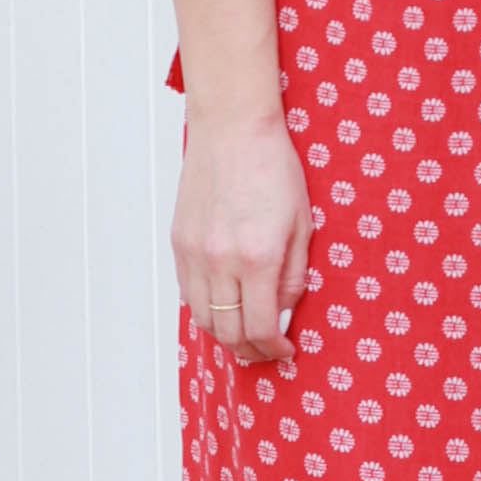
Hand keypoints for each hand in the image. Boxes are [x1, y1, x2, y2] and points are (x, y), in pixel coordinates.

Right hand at [172, 110, 312, 361]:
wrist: (232, 128)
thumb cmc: (274, 168)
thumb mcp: (302, 224)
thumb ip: (293, 275)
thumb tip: (283, 312)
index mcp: (257, 257)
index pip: (260, 326)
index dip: (274, 349)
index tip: (285, 352)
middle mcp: (220, 261)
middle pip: (227, 332)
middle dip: (249, 350)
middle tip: (265, 351)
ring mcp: (194, 253)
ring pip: (203, 319)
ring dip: (224, 335)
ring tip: (244, 335)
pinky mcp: (179, 242)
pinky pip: (188, 293)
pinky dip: (206, 310)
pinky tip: (224, 307)